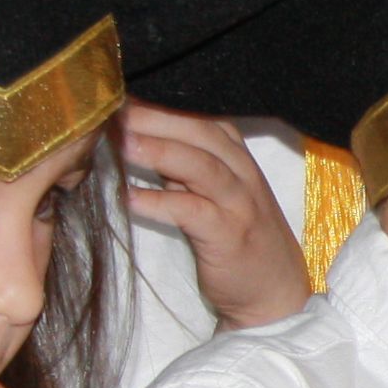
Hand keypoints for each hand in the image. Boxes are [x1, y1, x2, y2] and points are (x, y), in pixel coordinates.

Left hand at [120, 108, 311, 329]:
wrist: (275, 291)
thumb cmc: (237, 239)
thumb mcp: (214, 194)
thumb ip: (183, 167)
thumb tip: (134, 138)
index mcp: (237, 158)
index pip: (202, 117)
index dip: (162, 104)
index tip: (120, 96)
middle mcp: (243, 174)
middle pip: (201, 132)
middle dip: (155, 118)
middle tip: (112, 111)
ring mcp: (240, 204)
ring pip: (201, 166)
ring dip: (159, 151)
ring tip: (120, 144)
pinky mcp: (230, 236)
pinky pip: (192, 212)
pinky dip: (159, 202)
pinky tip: (128, 199)